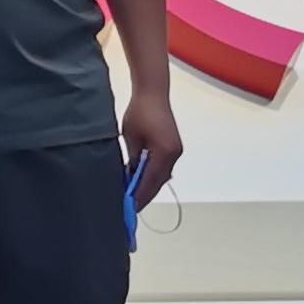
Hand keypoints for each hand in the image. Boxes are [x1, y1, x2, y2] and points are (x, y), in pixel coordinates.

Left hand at [123, 90, 183, 210]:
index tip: (128, 209)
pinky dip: (151, 175)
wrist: (153, 93)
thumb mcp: (130, 138)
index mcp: (164, 152)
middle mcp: (173, 155)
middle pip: (158, 182)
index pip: (150, 182)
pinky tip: (139, 180)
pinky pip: (162, 168)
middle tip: (129, 208)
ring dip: (147, 186)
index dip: (139, 196)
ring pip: (160, 176)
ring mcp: (175, 151)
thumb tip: (129, 178)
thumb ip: (132, 160)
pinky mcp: (173, 148)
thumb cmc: (139, 112)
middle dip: (144, 195)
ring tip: (132, 197)